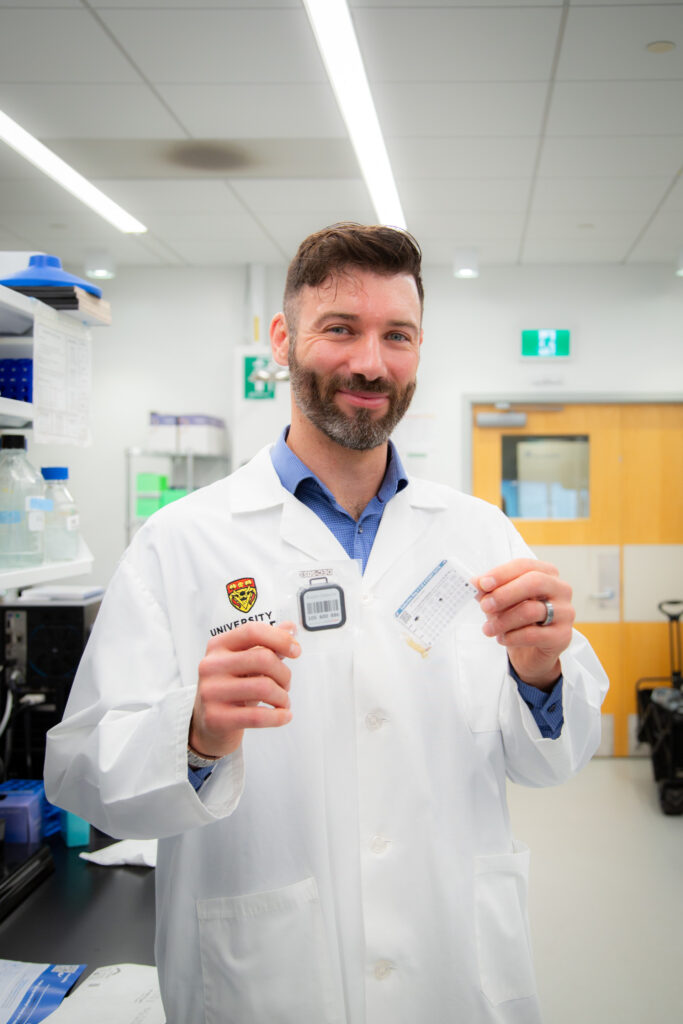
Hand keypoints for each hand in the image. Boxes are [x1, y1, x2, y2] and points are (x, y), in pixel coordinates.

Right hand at [189, 621, 300, 758]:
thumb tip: (291, 627)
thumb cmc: (233, 687)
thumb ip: (268, 643)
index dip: (280, 638)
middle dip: (284, 674)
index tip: (296, 651)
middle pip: (263, 658)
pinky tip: (283, 716)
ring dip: (283, 697)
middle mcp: (211, 665)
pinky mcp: (216, 717)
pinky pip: (257, 716)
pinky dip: (278, 717)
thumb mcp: (247, 662)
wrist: (211, 721)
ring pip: (263, 687)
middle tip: (286, 685)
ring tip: (283, 702)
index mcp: (219, 645)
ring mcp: (211, 691)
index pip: (253, 631)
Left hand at [473, 559, 574, 688]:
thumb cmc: (517, 619)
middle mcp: (561, 589)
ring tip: (488, 629)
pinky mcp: (563, 636)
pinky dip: (512, 637)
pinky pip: (534, 634)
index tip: (482, 584)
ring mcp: (565, 612)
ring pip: (531, 610)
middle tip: (485, 606)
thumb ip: (489, 591)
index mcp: (547, 573)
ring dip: (503, 620)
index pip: (524, 565)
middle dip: (504, 594)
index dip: (501, 573)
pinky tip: (502, 638)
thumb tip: (475, 582)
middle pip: (534, 582)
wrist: (531, 652)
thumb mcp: (500, 602)